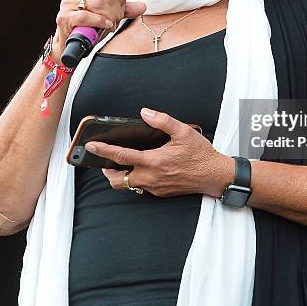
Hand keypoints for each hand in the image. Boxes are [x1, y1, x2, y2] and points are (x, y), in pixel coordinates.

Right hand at [51, 0, 145, 61]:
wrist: (69, 43)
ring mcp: (67, 3)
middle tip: (115, 20)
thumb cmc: (88, 26)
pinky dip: (99, 22)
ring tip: (109, 24)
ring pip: (98, 4)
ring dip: (109, 17)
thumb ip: (124, 9)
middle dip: (116, 11)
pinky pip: (86, 16)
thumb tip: (142, 6)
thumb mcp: (108, 14)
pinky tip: (104, 25)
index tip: (121, 10)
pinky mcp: (64, 17)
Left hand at [85, 108, 234, 197]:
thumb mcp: (183, 131)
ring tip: (120, 164)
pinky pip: (141, 187)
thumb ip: (162, 120)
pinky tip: (142, 168)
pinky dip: (136, 178)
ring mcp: (155, 187)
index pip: (121, 156)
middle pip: (117, 179)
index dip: (103, 151)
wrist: (214, 176)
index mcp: (153, 161)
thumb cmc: (200, 154)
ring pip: (128, 185)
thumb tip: (145, 113)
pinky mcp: (160, 192)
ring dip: (120, 175)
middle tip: (103, 160)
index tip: (91, 146)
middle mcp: (151, 177)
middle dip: (106, 170)